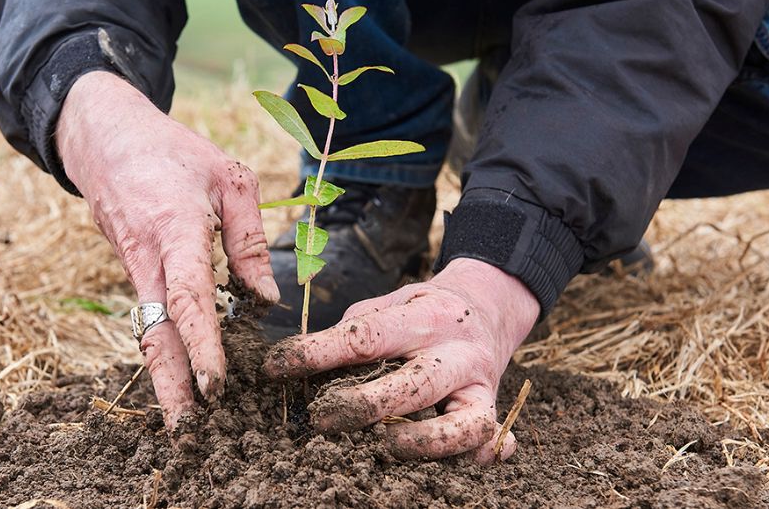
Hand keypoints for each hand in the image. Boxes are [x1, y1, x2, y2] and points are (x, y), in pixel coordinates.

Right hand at [57, 71, 279, 428]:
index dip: (203, 344)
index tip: (216, 385)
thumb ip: (251, 238)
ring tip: (187, 424)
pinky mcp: (131, 272)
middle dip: (172, 387)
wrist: (103, 137)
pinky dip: (164, 351)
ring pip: (149, 332)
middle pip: (157, 333)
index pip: (189, 297)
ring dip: (166, 377)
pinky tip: (181, 380)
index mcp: (174, 229)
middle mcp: (146, 257)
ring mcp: (132, 268)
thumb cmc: (174, 151)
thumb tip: (266, 299)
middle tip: (188, 434)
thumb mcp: (229, 177)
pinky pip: (148, 317)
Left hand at [263, 257, 538, 462]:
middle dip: (366, 406)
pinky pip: (492, 439)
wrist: (486, 308)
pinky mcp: (490, 409)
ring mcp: (479, 384)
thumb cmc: (420, 312)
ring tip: (387, 446)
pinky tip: (465, 463)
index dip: (317, 353)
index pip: (367, 337)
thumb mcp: (388, 305)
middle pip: (416, 384)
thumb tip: (304, 369)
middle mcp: (457, 351)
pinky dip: (483, 455)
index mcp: (424, 317)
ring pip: (465, 424)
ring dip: (426, 442)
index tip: (276, 367)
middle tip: (322, 419)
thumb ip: (354, 334)